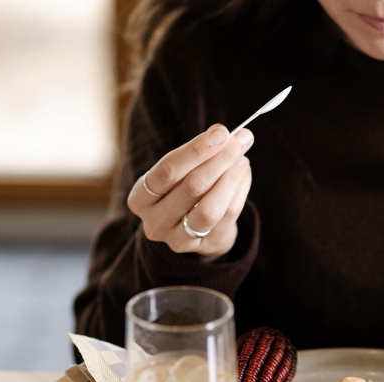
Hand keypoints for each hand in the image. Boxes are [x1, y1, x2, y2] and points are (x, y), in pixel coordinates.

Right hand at [126, 124, 253, 257]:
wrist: (190, 231)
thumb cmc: (182, 191)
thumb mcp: (180, 173)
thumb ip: (198, 155)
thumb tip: (227, 135)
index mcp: (140, 197)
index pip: (167, 170)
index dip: (196, 150)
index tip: (221, 132)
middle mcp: (154, 221)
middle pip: (192, 187)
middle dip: (220, 159)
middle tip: (241, 140)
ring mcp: (177, 239)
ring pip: (210, 208)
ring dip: (231, 178)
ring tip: (243, 159)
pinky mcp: (203, 247)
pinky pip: (226, 217)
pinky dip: (239, 191)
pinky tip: (243, 174)